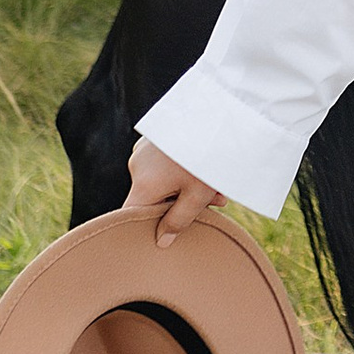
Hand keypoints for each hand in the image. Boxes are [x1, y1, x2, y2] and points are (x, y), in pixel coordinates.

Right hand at [123, 136, 224, 250]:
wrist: (220, 113)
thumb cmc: (208, 156)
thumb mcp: (197, 195)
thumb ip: (178, 221)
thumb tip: (161, 241)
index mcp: (143, 183)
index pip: (132, 216)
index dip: (147, 227)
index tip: (167, 230)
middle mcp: (137, 164)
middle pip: (153, 196)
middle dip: (181, 203)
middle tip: (214, 202)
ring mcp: (145, 147)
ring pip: (162, 177)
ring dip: (187, 185)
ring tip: (217, 184)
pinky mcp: (155, 135)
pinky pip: (164, 160)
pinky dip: (182, 167)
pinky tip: (207, 166)